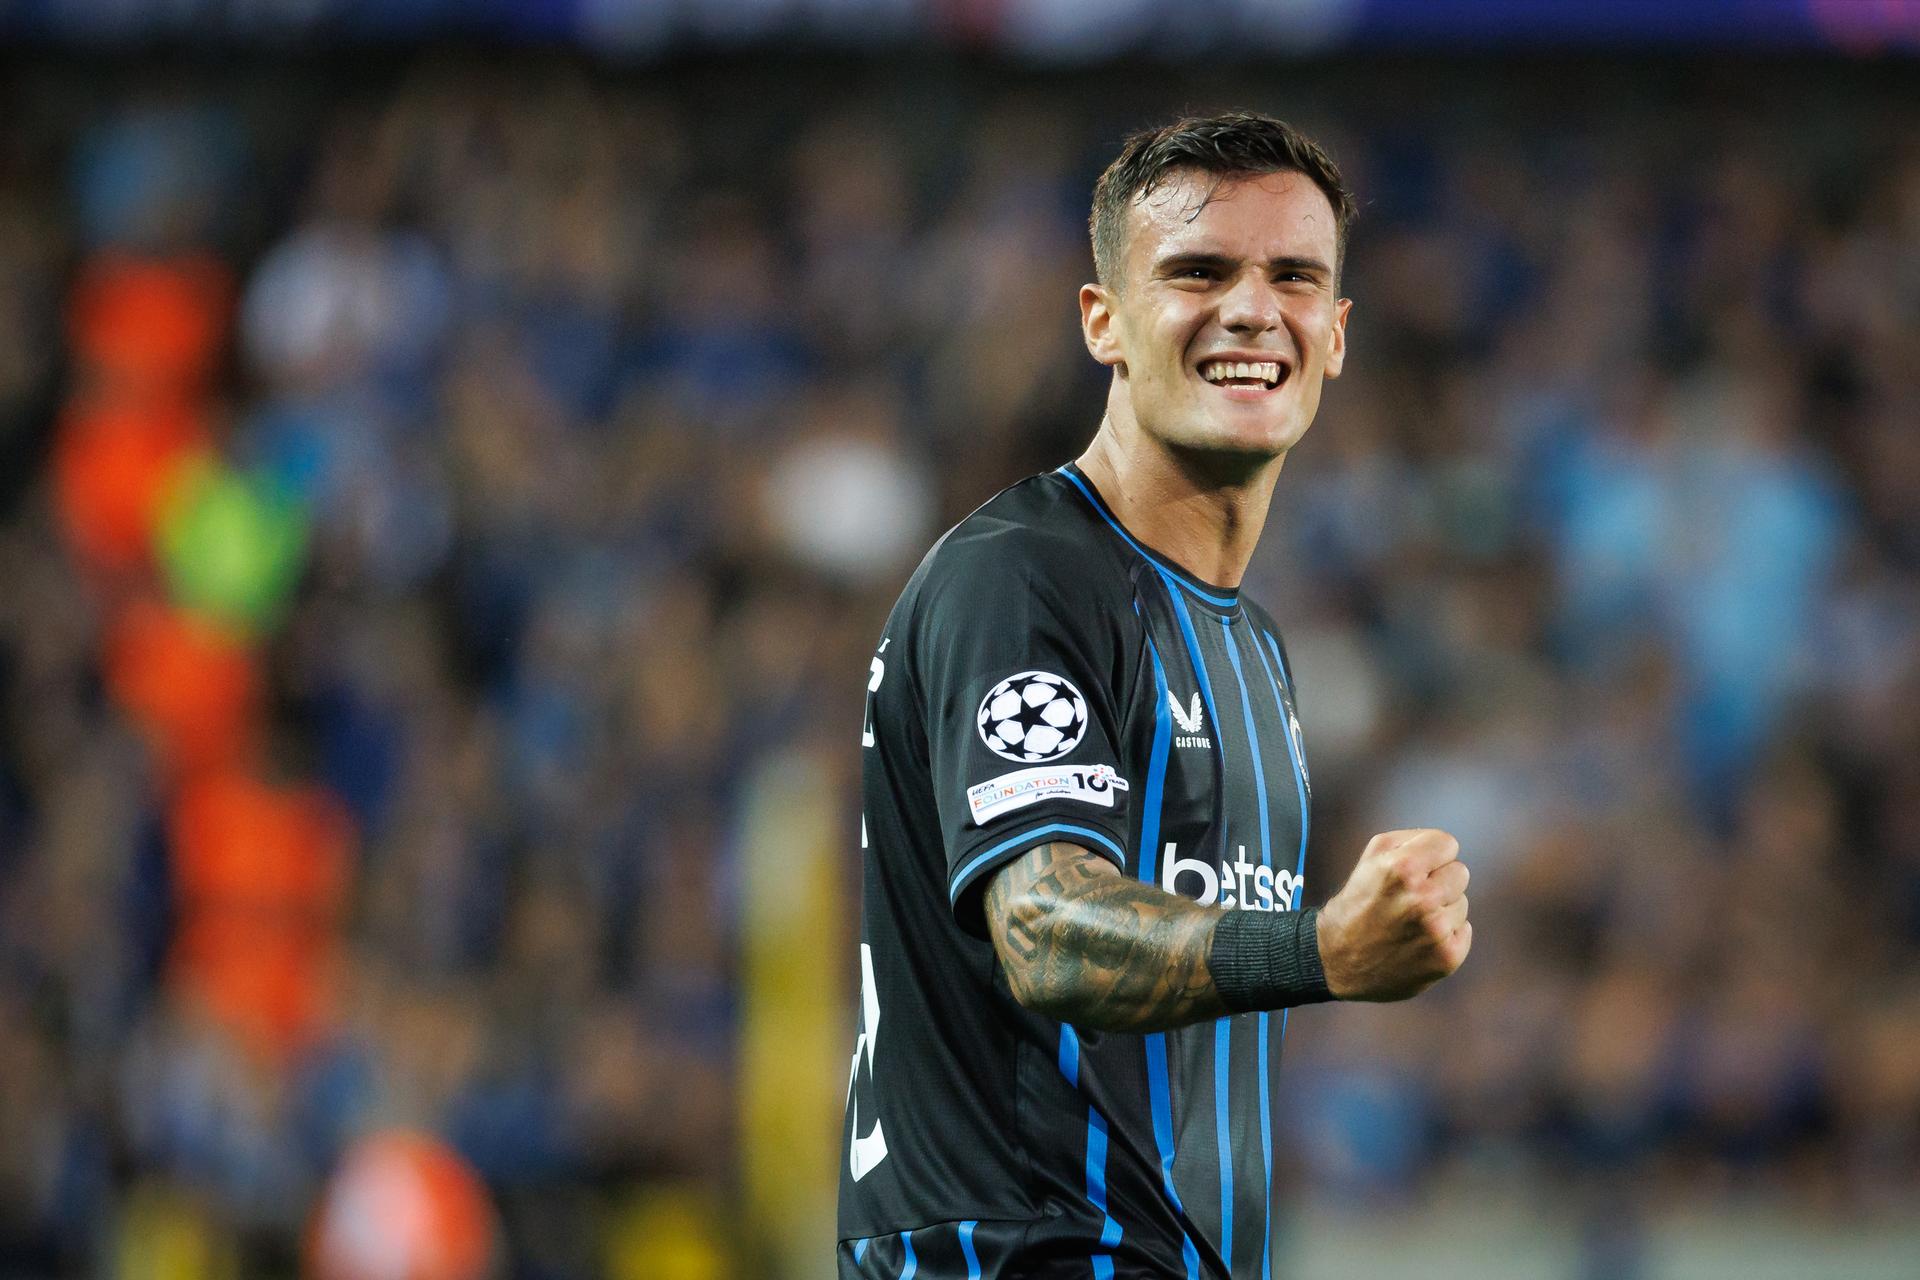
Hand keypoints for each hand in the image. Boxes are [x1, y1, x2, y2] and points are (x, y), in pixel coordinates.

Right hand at [1315, 828, 1471, 1001]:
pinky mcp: (1447, 957)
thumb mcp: (1370, 858)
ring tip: (1411, 921)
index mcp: (1403, 868)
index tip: (1416, 869)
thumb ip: (1409, 840)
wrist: (1338, 960)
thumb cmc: (1357, 903)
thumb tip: (1444, 846)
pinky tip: (1419, 941)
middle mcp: (1422, 898)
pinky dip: (1445, 935)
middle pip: (1460, 872)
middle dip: (1439, 881)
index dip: (1431, 855)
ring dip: (1441, 909)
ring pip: (1461, 903)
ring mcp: (1437, 931)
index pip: (1447, 844)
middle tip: (1410, 897)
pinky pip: (1463, 930)